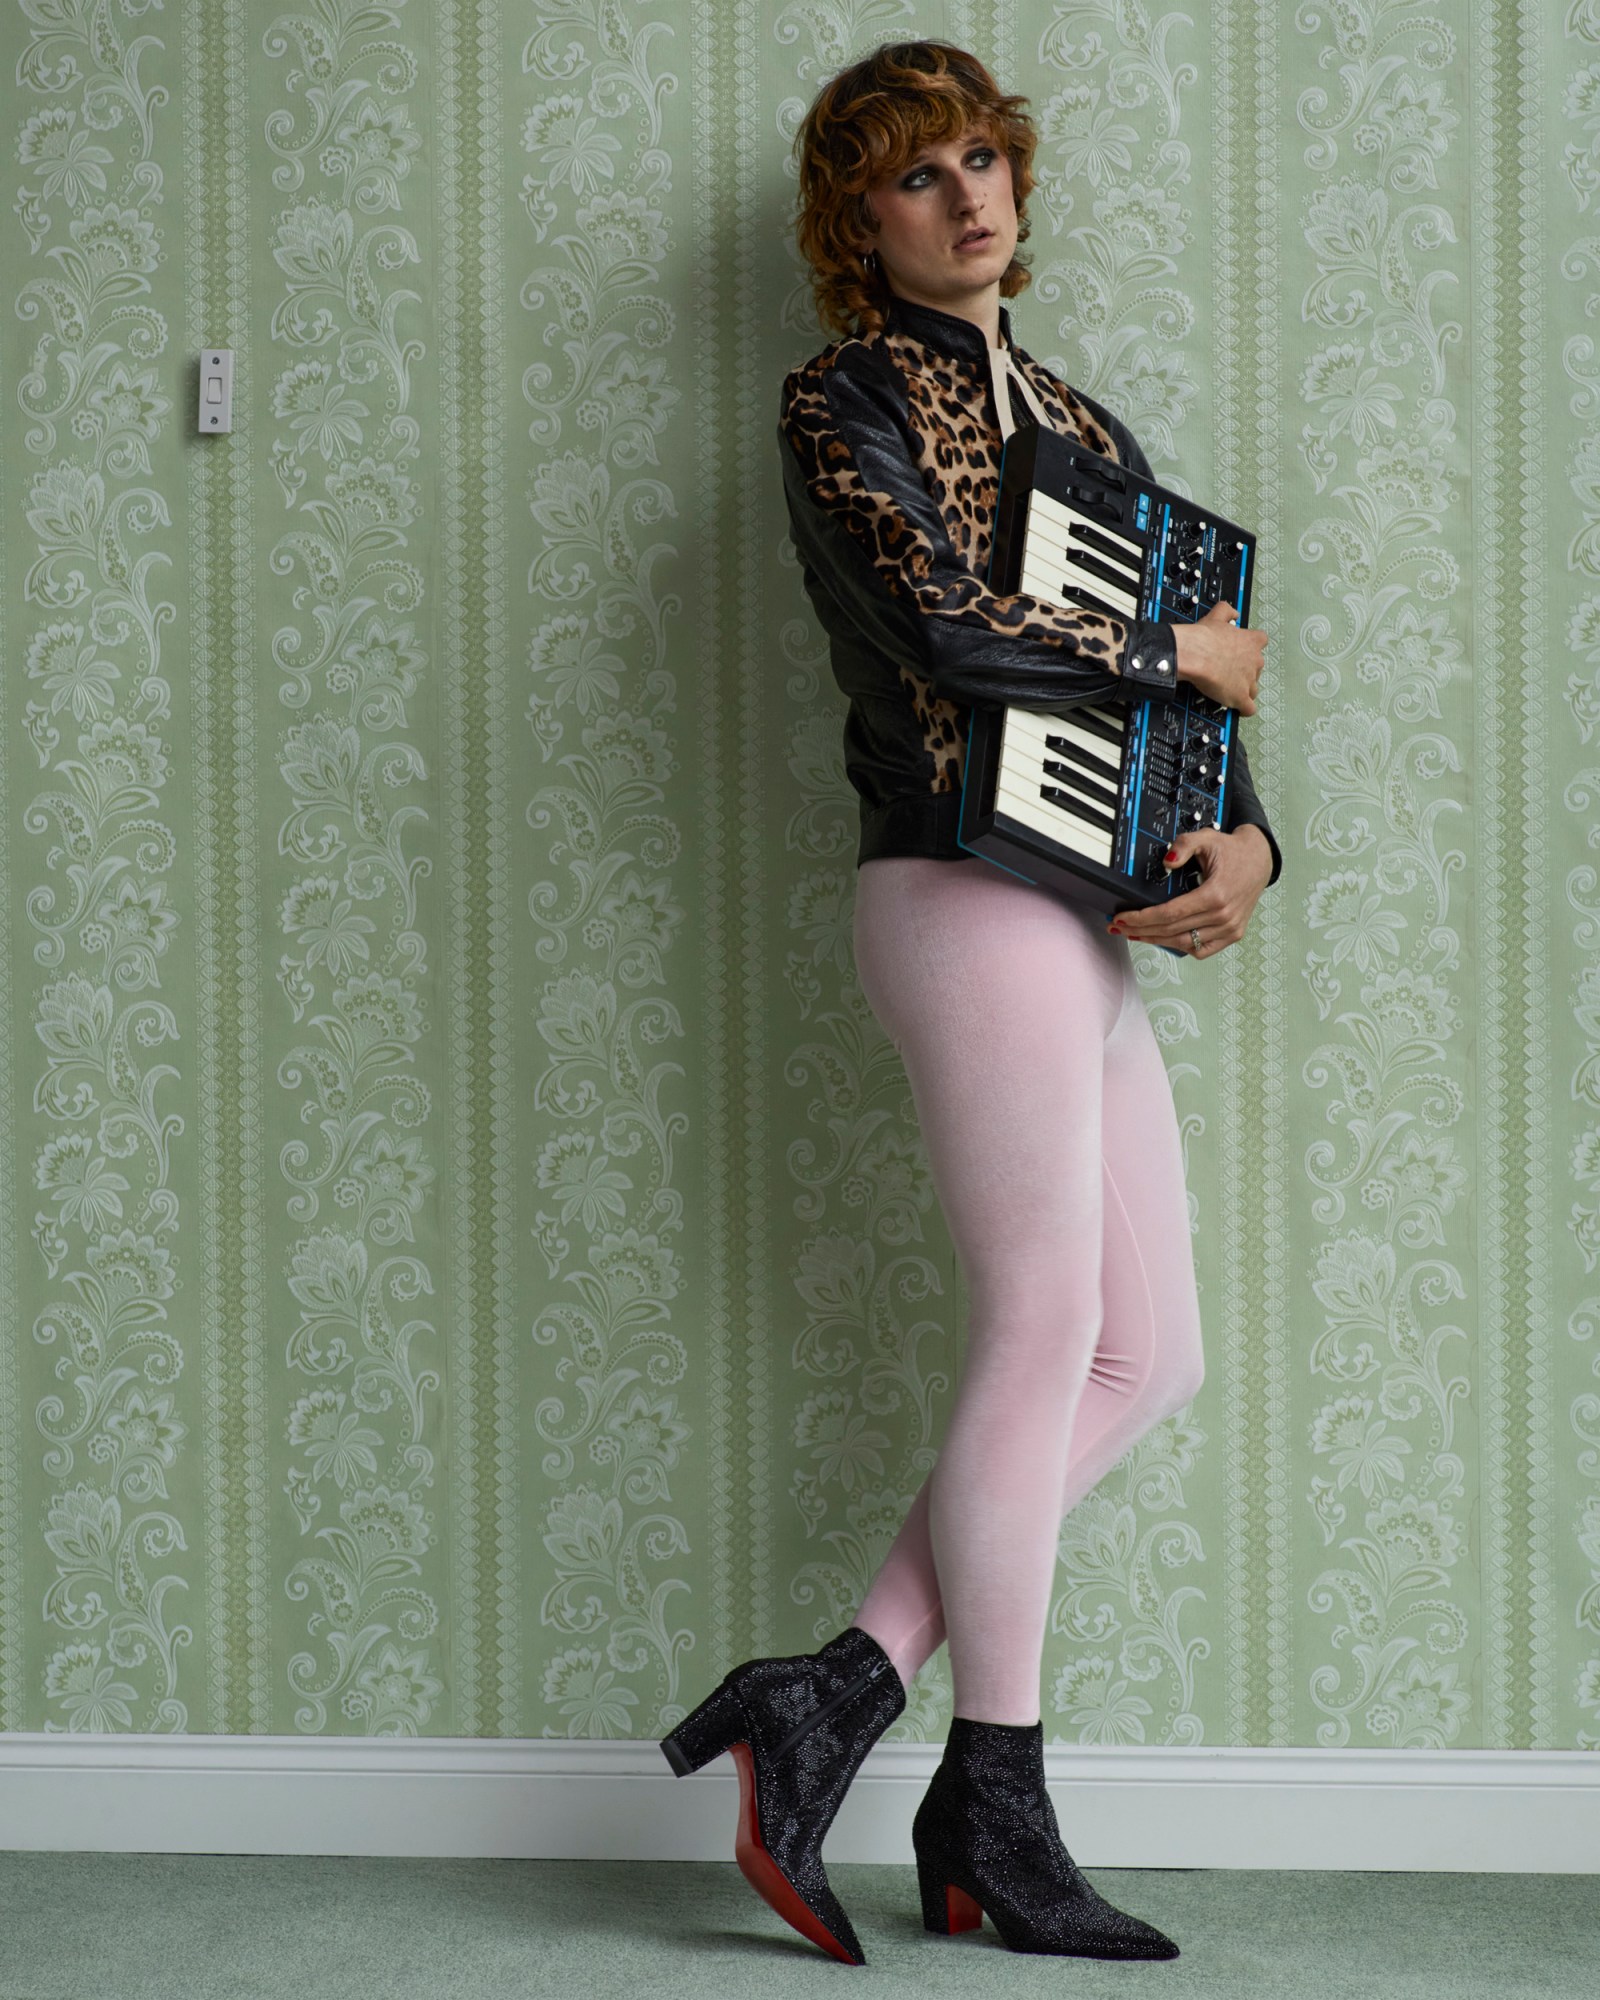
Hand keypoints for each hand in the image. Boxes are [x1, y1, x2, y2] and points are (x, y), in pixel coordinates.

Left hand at [1107, 824, 1272, 956]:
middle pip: (1172, 931)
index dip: (1141, 918)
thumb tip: (1166, 861)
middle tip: (1118, 927)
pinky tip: (1164, 939)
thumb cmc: (1233, 851)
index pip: (1169, 914)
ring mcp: (1230, 929)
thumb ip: (1184, 845)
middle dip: (1140, 930)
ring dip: (1155, 940)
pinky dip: (1181, 947)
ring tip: (1135, 934)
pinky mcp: (1233, 935)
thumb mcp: (1206, 838)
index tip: (1122, 918)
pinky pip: (1201, 950)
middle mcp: (1224, 916)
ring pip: (1184, 943)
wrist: (1259, 860)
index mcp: (1215, 895)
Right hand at [1172, 600, 1266, 714]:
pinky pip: (1249, 709)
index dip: (1251, 648)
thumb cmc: (1204, 639)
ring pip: (1254, 689)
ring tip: (1231, 690)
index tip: (1242, 651)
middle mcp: (1255, 661)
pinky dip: (1244, 710)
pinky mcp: (1241, 697)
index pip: (1261, 643)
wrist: (1196, 655)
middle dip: (1246, 671)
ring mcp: (1249, 681)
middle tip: (1231, 671)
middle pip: (1257, 669)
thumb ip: (1227, 611)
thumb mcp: (1216, 616)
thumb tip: (1232, 612)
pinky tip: (1238, 709)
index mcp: (1252, 641)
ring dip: (1244, 690)